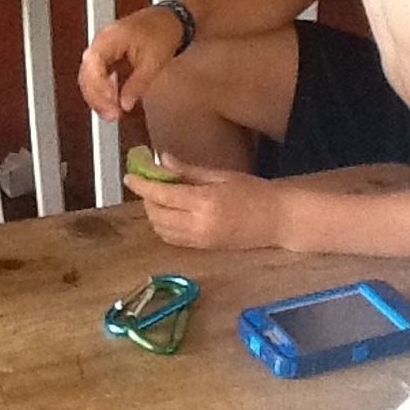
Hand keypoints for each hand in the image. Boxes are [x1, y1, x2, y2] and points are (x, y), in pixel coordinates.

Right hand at [79, 6, 183, 119]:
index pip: (93, 65)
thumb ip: (137, 84)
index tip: (111, 104)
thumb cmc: (163, 32)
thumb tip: (125, 104)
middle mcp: (101, 42)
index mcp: (110, 38)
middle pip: (87, 74)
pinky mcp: (107, 54)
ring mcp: (102, 47)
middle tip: (111, 115)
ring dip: (97, 97)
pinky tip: (112, 102)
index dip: (99, 88)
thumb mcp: (153, 62)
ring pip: (89, 76)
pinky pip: (97, 75)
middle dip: (96, 98)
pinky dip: (102, 90)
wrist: (172, 19)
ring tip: (111, 114)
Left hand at [123, 153, 286, 249]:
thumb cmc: (255, 192)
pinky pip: (173, 239)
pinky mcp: (204, 249)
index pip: (162, 195)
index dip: (142, 185)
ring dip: (153, 213)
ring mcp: (200, 240)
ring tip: (159, 196)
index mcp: (204, 203)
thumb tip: (162, 160)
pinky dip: (163, 226)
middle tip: (149, 182)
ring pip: (161, 230)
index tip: (129, 176)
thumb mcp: (221, 175)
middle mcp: (198, 225)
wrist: (280, 220)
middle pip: (157, 214)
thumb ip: (188, 171)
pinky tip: (170, 212)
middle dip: (147, 199)